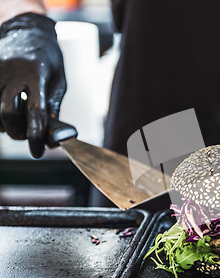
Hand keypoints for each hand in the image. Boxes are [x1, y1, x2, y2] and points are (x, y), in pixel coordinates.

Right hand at [0, 12, 65, 157]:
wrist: (26, 29)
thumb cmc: (48, 57)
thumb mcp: (59, 79)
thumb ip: (54, 106)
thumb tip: (54, 136)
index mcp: (37, 74)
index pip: (36, 112)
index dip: (36, 135)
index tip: (38, 151)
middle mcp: (13, 72)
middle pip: (8, 113)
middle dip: (17, 132)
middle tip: (26, 135)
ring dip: (5, 125)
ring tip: (17, 124)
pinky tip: (6, 116)